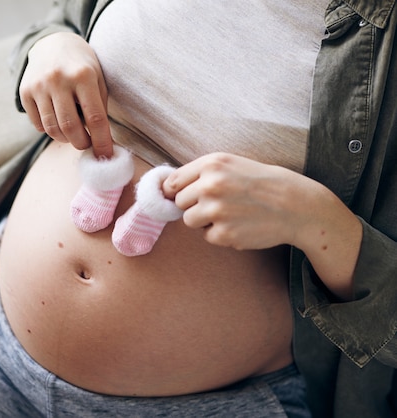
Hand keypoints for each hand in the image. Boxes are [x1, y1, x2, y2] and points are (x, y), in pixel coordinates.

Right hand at [19, 32, 113, 157]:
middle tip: (86, 145)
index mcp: (83, 75)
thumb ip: (99, 108)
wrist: (52, 44)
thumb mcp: (98, 79)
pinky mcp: (25, 91)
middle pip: (70, 127)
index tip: (105, 156)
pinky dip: (50, 130)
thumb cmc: (82, 67)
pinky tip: (57, 120)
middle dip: (81, 143)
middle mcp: (59, 79)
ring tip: (72, 133)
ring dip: (65, 139)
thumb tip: (102, 143)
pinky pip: (38, 124)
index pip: (95, 118)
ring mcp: (39, 85)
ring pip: (52, 129)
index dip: (102, 141)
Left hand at [162, 152, 361, 299]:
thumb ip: (200, 173)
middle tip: (219, 203)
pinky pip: (207, 237)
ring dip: (204, 221)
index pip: (172, 182)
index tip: (182, 195)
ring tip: (229, 213)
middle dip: (193, 205)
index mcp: (212, 164)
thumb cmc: (261, 183)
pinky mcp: (224, 234)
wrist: (295, 205)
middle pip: (179, 203)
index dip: (175, 191)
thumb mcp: (231, 164)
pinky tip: (239, 224)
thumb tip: (165, 189)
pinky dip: (220, 234)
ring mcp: (216, 211)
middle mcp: (211, 186)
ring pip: (189, 221)